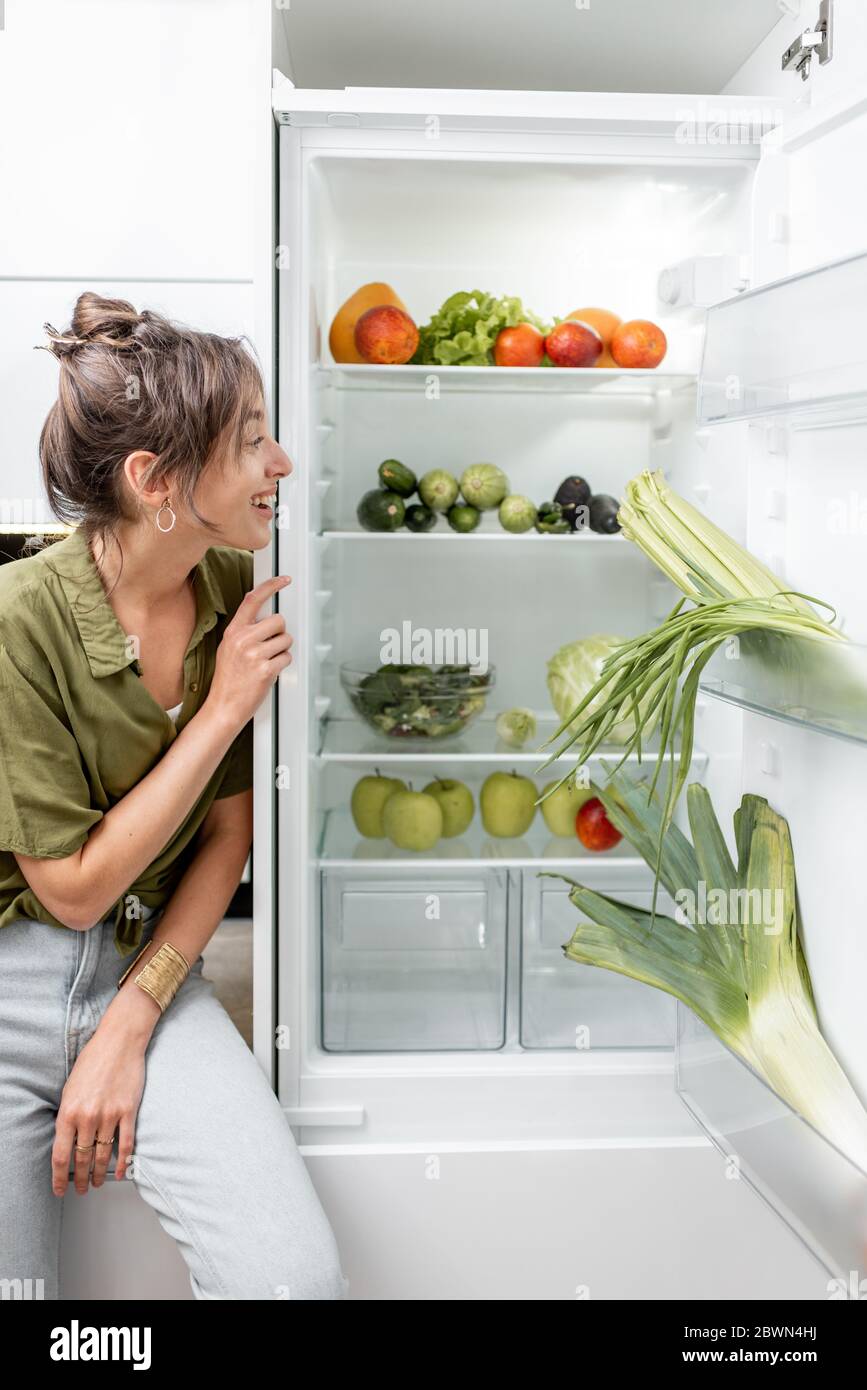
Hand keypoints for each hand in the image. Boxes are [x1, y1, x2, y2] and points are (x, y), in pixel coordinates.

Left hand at [52, 1026, 148, 1195]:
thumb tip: (67, 1140)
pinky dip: (123, 1161)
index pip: (61, 1155)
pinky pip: (125, 1144)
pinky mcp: (128, 1111)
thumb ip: (68, 1115)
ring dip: (100, 1173)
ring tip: (98, 1183)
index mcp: (68, 1112)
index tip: (61, 1189)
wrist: (119, 1042)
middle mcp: (88, 1117)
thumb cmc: (93, 1061)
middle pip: (82, 1158)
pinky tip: (119, 1172)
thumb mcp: (70, 1089)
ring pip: (103, 1154)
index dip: (59, 1177)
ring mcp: (109, 1115)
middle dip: (81, 1178)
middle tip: (82, 1189)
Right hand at [203, 575, 292, 733]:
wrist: (224, 706)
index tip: (283, 580)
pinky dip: (282, 665)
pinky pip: (287, 658)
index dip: (270, 586)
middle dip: (279, 633)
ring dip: (282, 651)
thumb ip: (243, 631)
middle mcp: (243, 640)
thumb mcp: (228, 648)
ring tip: (266, 662)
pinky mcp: (265, 669)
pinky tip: (268, 672)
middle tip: (270, 647)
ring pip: (286, 640)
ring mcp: (254, 655)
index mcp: (233, 632)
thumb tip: (262, 616)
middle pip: (278, 621)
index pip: (252, 600)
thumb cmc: (228, 679)